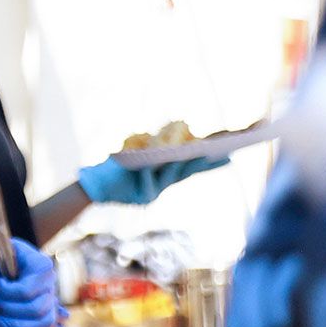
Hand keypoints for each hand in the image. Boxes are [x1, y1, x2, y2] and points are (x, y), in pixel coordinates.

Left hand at [78, 153, 228, 205]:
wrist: (95, 185)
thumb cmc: (117, 166)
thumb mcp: (139, 156)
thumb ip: (159, 150)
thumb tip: (182, 129)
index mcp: (165, 174)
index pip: (193, 168)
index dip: (211, 164)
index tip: (229, 157)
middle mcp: (163, 185)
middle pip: (186, 172)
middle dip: (200, 162)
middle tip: (212, 151)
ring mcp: (154, 192)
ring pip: (169, 177)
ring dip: (177, 164)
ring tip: (189, 153)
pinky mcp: (141, 198)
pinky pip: (147, 183)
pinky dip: (146, 175)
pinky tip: (144, 168)